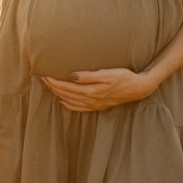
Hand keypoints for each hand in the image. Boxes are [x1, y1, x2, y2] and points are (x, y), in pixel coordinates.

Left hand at [40, 68, 154, 111]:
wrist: (139, 88)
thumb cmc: (124, 77)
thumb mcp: (106, 74)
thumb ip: (88, 76)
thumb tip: (71, 76)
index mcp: (91, 91)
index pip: (67, 88)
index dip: (54, 82)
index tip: (44, 75)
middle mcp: (91, 100)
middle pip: (67, 95)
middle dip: (53, 88)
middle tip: (43, 79)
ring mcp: (95, 105)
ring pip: (71, 101)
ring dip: (59, 95)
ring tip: (50, 88)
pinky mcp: (99, 106)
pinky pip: (80, 108)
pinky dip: (69, 105)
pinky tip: (64, 102)